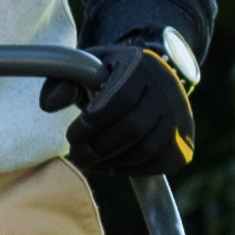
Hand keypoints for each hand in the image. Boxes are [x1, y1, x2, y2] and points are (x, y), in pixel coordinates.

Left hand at [62, 34, 196, 176]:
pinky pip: (163, 162)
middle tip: (78, 154)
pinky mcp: (185, 140)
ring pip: (147, 149)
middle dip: (98, 148)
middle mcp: (166, 88)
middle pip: (133, 128)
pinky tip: (116, 164)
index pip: (120, 98)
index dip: (93, 122)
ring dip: (113, 162)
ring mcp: (180, 116)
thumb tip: (49, 105)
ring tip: (93, 160)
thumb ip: (62, 82)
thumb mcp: (85, 69)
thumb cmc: (109, 75)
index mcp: (140, 65)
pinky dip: (135, 169)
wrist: (150, 77)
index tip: (74, 133)